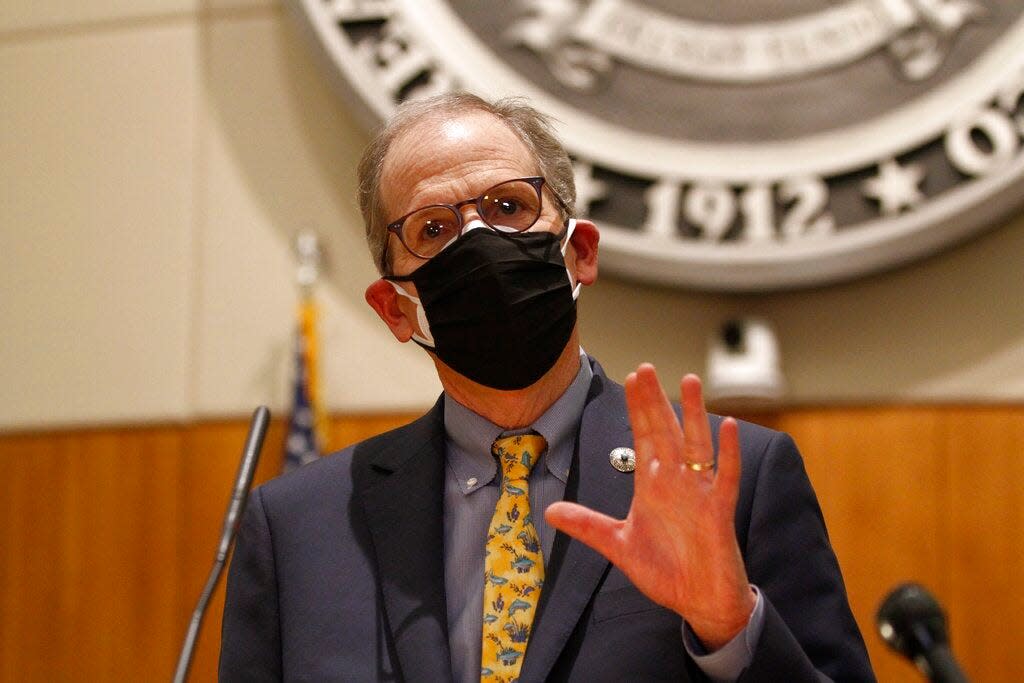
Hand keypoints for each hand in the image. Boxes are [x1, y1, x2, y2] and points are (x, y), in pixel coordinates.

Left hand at [545, 364, 754, 648]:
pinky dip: (728, 453)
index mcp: (653, 486)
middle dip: (655, 401)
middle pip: (666, 432)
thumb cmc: (665, 571)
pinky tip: (727, 426)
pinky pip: (726, 476)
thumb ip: (588, 525)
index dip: (638, 409)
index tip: (631, 378)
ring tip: (689, 381)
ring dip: (694, 414)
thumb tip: (550, 511)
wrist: (698, 601)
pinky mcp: (720, 511)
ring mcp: (700, 493)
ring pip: (697, 445)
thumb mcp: (619, 546)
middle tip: (646, 368)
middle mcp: (676, 482)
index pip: (644, 437)